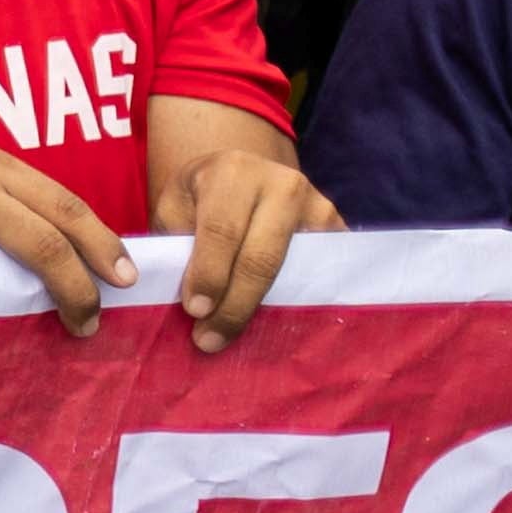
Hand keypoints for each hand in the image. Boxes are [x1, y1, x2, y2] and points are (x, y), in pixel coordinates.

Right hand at [0, 151, 131, 333]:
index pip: (68, 206)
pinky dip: (11, 314)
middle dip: (87, 280)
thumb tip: (96, 262)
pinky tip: (19, 330)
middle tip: (98, 316)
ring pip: (28, 259)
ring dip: (59, 299)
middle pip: (55, 234)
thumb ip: (20, 217)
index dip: (105, 246)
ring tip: (73, 325)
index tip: (128, 280)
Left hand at [159, 145, 339, 349]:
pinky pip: (321, 272)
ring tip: (238, 337)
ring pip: (294, 269)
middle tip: (209, 339)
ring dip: (266, 309)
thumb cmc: (201, 197)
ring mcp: (316, 204)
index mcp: (232, 173)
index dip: (209, 274)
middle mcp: (281, 183)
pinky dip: (298, 301)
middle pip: (261, 257)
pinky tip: (275, 325)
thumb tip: (187, 304)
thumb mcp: (175, 207)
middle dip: (234, 304)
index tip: (195, 311)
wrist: (245, 174)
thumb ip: (176, 244)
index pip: (222, 230)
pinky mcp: (336, 226)